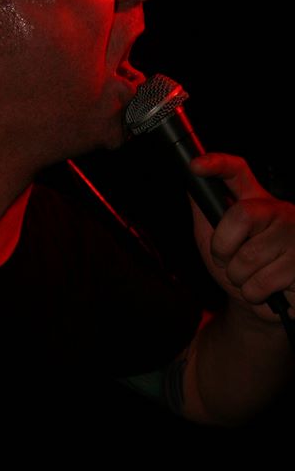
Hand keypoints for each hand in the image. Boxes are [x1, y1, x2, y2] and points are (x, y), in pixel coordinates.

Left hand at [189, 153, 294, 322]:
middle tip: (227, 260)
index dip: (217, 165)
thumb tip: (191, 185)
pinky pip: (261, 282)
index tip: (195, 166)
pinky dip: (252, 293)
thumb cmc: (238, 268)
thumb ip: (205, 216)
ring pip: (248, 258)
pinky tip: (265, 290)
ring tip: (250, 277)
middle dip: (223, 247)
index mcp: (255, 202)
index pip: (238, 173)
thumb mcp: (213, 241)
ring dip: (238, 277)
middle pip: (241, 216)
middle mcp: (279, 212)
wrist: (261, 305)